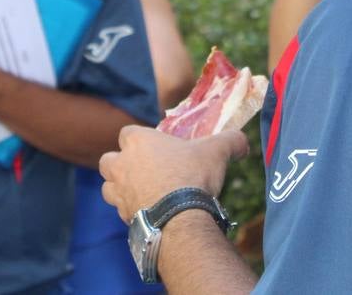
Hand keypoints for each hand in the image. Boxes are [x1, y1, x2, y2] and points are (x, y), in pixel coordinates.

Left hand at [99, 126, 248, 222]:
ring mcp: (119, 191)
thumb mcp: (216, 151)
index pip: (127, 133)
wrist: (179, 218)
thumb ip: (230, 141)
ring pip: (108, 187)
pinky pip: (121, 211)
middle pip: (108, 160)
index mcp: (138, 142)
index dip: (140, 139)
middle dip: (120, 165)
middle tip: (143, 171)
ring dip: (120, 189)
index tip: (156, 148)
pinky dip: (131, 211)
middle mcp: (121, 164)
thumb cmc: (192, 175)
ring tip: (143, 193)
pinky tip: (150, 213)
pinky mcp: (123, 215)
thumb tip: (244, 142)